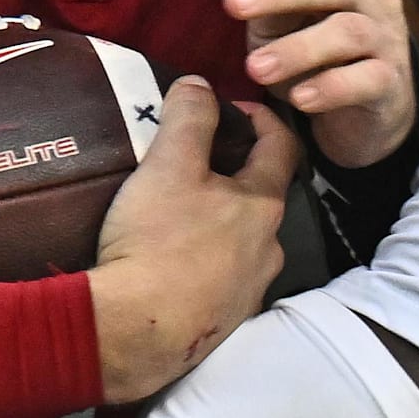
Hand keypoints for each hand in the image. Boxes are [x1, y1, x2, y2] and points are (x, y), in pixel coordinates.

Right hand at [89, 78, 299, 403]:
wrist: (136, 334)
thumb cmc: (157, 240)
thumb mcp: (168, 166)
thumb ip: (189, 118)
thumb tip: (200, 83)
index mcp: (264, 204)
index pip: (282, 146)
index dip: (261, 117)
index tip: (232, 106)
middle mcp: (270, 247)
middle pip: (261, 195)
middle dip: (234, 172)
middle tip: (195, 159)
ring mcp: (251, 290)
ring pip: (243, 240)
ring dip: (220, 220)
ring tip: (179, 211)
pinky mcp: (226, 321)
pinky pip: (223, 278)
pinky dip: (206, 260)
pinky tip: (173, 260)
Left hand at [225, 0, 416, 167]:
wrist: (363, 110)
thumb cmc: (316, 52)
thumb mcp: (283, 21)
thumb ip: (267, 2)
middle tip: (233, 4)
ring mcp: (386, 36)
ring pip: (347, 30)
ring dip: (297, 48)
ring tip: (256, 68)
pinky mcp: (390, 81)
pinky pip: (366, 79)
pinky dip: (331, 87)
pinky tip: (301, 98)